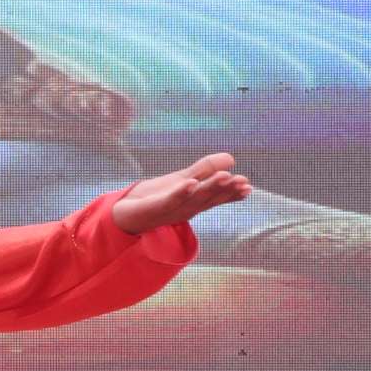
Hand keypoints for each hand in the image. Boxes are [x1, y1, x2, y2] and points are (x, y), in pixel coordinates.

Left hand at [112, 151, 250, 237]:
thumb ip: (205, 170)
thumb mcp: (184, 179)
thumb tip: (231, 158)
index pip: (215, 198)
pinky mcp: (152, 208)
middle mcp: (185, 209)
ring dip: (208, 188)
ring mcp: (169, 210)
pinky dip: (180, 193)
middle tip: (243, 181)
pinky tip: (190, 183)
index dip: (231, 193)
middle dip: (225, 190)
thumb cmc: (157, 197)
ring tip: (225, 176)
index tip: (248, 186)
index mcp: (194, 203)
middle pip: (207, 198)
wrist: (123, 213)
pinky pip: (168, 201)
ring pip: (192, 198)